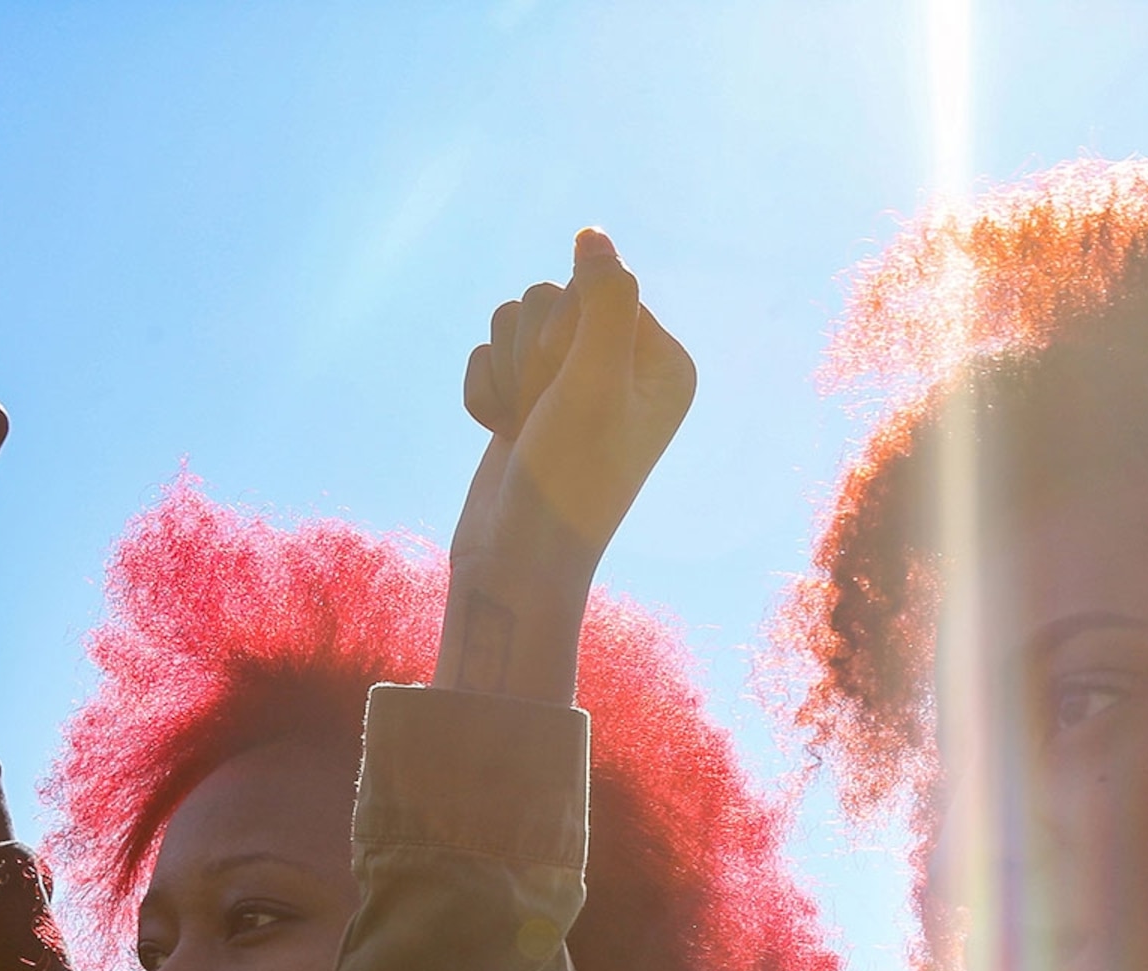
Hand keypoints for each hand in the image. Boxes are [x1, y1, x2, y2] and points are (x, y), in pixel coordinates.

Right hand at [450, 228, 694, 581]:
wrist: (515, 561)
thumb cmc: (567, 481)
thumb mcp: (594, 385)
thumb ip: (603, 301)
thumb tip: (594, 233)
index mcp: (663, 362)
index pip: (598, 286)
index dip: (567, 334)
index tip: (573, 394)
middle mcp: (623, 366)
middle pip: (550, 297)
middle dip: (533, 355)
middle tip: (546, 417)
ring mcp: (571, 382)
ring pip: (512, 319)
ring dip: (506, 374)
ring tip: (524, 427)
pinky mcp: (526, 398)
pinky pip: (487, 353)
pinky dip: (484, 393)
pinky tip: (501, 436)